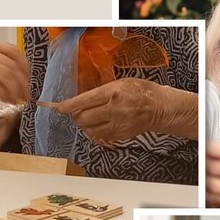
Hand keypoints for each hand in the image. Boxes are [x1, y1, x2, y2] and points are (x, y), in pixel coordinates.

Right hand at [0, 39, 29, 104]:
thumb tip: (8, 77)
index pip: (13, 51)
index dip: (25, 66)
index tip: (31, 78)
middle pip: (12, 64)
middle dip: (24, 81)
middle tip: (28, 93)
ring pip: (6, 75)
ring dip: (15, 90)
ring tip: (18, 99)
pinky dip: (4, 94)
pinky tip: (6, 100)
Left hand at [56, 78, 175, 146]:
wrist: (159, 108)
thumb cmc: (141, 92)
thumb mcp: (120, 83)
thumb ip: (102, 91)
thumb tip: (82, 100)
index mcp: (113, 93)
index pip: (85, 101)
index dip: (69, 106)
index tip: (60, 108)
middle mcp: (114, 110)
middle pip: (84, 118)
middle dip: (77, 115)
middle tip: (78, 111)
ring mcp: (117, 125)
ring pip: (90, 130)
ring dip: (86, 125)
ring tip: (91, 118)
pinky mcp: (120, 135)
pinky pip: (100, 136)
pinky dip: (96, 131)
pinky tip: (102, 124)